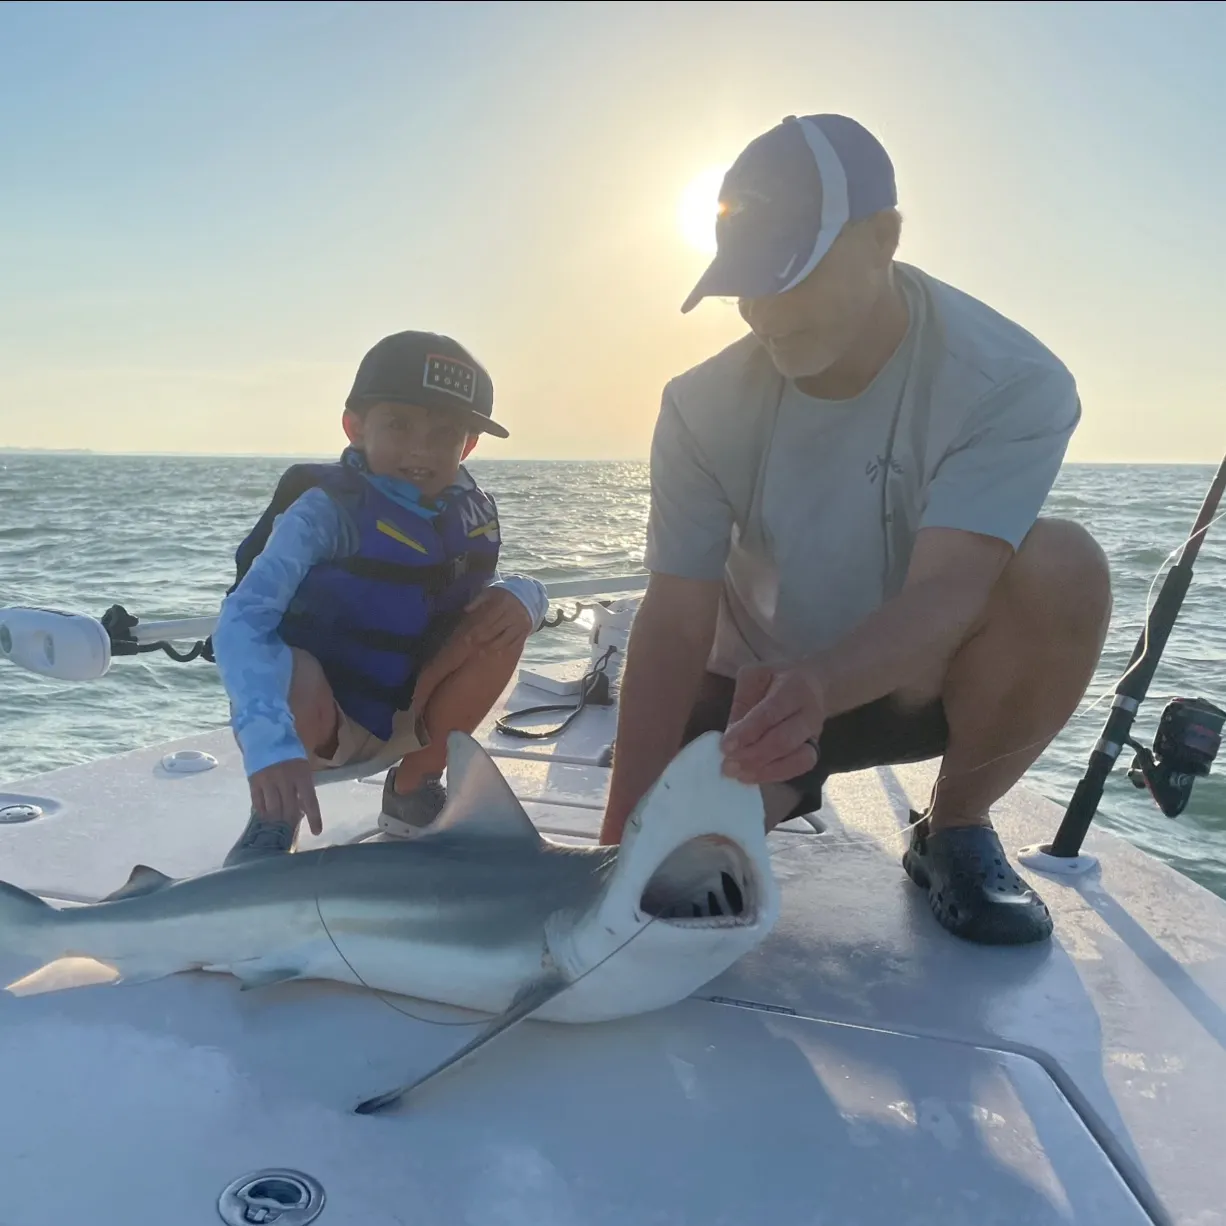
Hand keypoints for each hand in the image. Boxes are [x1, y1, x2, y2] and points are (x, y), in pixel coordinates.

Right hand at [249, 758, 321, 834]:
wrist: (265, 737)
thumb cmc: (289, 754)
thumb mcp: (302, 766)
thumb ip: (303, 786)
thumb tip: (302, 810)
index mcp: (302, 775)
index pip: (310, 801)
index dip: (314, 818)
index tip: (317, 832)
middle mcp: (285, 780)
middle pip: (290, 809)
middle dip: (292, 822)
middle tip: (291, 829)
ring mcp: (268, 782)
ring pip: (273, 810)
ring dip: (277, 820)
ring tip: (278, 825)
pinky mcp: (254, 783)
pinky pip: (258, 804)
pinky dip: (263, 813)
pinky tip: (266, 816)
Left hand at [461, 587, 533, 652]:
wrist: (527, 596)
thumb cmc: (503, 596)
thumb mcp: (491, 592)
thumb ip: (478, 600)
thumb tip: (466, 609)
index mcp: (503, 603)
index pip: (488, 619)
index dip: (477, 629)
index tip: (467, 637)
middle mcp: (513, 614)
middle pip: (495, 630)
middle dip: (481, 638)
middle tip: (470, 645)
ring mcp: (520, 624)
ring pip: (505, 639)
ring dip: (492, 647)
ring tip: (481, 653)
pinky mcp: (525, 631)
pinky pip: (515, 643)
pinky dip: (505, 649)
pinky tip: (496, 653)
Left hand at [719, 663, 824, 784]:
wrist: (814, 683)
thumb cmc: (777, 679)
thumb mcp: (755, 676)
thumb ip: (743, 701)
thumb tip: (731, 733)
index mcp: (793, 687)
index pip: (770, 713)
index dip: (747, 732)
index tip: (725, 747)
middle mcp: (809, 712)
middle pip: (784, 739)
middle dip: (754, 755)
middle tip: (728, 766)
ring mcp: (815, 732)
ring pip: (798, 758)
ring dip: (766, 770)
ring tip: (740, 775)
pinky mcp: (815, 748)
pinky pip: (801, 767)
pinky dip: (777, 774)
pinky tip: (755, 776)